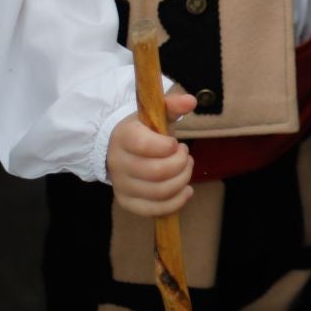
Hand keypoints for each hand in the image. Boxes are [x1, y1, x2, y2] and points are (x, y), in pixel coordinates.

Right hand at [106, 91, 197, 216]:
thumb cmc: (144, 130)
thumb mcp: (156, 113)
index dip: (167, 146)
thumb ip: (173, 105)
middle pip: (157, 172)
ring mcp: (122, 185)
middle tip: (185, 153)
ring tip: (185, 167)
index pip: (144, 145)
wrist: (120, 148)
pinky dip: (176, 202)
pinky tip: (186, 190)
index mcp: (124, 137)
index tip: (174, 143)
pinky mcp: (127, 202)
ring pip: (159, 192)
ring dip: (182, 180)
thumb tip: (191, 101)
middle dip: (181, 163)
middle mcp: (118, 163)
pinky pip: (153, 210)